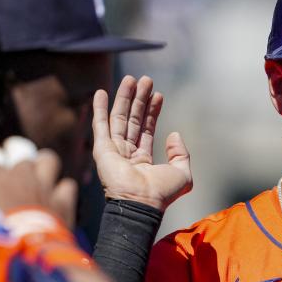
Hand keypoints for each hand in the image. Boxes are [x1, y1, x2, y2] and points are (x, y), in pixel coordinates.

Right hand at [0, 136, 77, 227]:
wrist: (23, 252)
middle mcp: (21, 176)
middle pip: (21, 149)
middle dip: (17, 149)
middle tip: (15, 153)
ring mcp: (45, 187)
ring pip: (49, 159)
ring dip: (44, 164)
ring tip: (41, 170)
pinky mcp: (64, 203)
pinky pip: (68, 185)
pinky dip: (63, 190)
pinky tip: (59, 197)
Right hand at [92, 75, 192, 210]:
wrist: (142, 203)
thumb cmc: (161, 193)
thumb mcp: (182, 173)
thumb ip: (181, 154)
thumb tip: (173, 135)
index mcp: (143, 160)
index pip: (147, 129)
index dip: (152, 111)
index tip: (158, 94)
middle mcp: (127, 154)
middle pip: (133, 120)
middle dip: (139, 99)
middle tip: (145, 80)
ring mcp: (114, 151)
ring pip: (119, 118)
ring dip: (124, 98)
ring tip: (131, 79)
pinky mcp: (102, 150)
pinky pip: (100, 125)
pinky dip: (99, 108)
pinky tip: (100, 92)